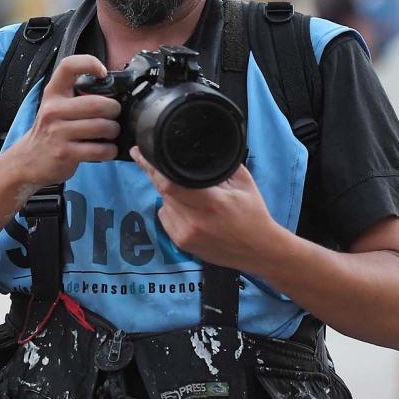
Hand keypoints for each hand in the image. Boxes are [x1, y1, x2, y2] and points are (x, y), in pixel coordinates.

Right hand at [4, 55, 121, 188]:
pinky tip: (105, 149)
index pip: (68, 66)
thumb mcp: (57, 106)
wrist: (28, 160)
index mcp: (53, 93)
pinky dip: (109, 150)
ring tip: (110, 133)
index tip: (103, 73)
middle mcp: (53, 110)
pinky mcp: (65, 153)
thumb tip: (114, 91)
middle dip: (114, 110)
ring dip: (114, 131)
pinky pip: (99, 150)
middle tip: (114, 115)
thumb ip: (78, 95)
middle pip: (97, 103)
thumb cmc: (52, 129)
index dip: (89, 63)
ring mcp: (58, 132)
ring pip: (102, 127)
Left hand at [131, 147, 281, 273]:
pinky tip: (188, 208)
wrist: (259, 250)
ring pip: (163, 205)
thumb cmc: (254, 213)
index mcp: (211, 202)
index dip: (152, 167)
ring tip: (186, 190)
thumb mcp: (243, 182)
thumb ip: (220, 165)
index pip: (170, 183)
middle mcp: (194, 221)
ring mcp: (186, 235)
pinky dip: (171, 209)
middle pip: (163, 192)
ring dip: (168, 193)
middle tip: (149, 160)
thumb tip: (201, 149)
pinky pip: (166, 218)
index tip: (139, 153)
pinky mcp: (182, 245)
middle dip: (157, 175)